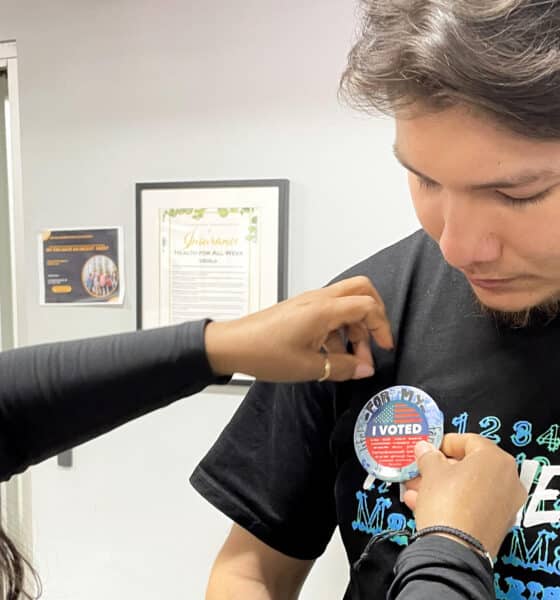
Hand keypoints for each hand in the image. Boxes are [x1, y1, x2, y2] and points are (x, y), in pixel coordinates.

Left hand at [204, 275, 392, 380]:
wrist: (232, 345)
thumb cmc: (265, 353)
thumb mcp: (308, 367)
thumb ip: (342, 367)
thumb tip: (364, 369)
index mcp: (323, 309)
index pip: (367, 305)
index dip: (381, 326)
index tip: (384, 348)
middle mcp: (319, 299)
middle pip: (361, 291)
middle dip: (373, 316)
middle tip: (373, 344)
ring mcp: (309, 303)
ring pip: (345, 304)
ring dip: (354, 329)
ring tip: (350, 361)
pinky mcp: (301, 310)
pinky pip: (329, 313)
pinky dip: (338, 331)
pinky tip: (332, 356)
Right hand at [403, 434, 526, 557]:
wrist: (454, 550)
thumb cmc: (447, 502)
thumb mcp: (431, 472)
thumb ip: (428, 456)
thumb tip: (425, 449)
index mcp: (495, 459)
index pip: (469, 440)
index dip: (444, 442)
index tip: (428, 448)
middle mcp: (508, 479)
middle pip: (470, 465)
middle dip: (440, 467)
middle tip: (421, 469)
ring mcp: (506, 504)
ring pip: (469, 487)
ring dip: (441, 485)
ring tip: (416, 489)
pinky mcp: (498, 525)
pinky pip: (473, 504)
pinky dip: (452, 501)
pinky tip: (423, 504)